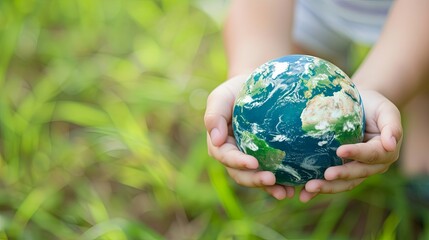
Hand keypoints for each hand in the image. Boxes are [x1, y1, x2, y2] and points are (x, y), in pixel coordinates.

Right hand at [204, 74, 295, 199]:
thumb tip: (215, 140)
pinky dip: (282, 182)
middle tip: (271, 180)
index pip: (226, 156)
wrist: (257, 86)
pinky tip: (295, 187)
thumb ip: (214, 116)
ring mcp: (250, 159)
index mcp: (220, 143)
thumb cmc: (236, 90)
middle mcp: (234, 155)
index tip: (253, 162)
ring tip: (285, 193)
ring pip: (256, 177)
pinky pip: (272, 173)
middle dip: (255, 179)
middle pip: (241, 174)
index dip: (238, 162)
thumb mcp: (221, 97)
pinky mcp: (266, 159)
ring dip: (269, 187)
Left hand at [301, 89, 402, 201]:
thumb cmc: (373, 105)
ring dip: (327, 187)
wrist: (359, 106)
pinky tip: (303, 195)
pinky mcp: (341, 171)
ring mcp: (356, 170)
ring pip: (344, 183)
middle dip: (341, 175)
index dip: (357, 154)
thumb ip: (392, 126)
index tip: (340, 151)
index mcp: (385, 151)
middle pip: (357, 174)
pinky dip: (319, 189)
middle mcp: (372, 165)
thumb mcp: (386, 110)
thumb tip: (391, 145)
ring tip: (309, 188)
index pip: (371, 155)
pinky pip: (332, 183)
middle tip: (326, 175)